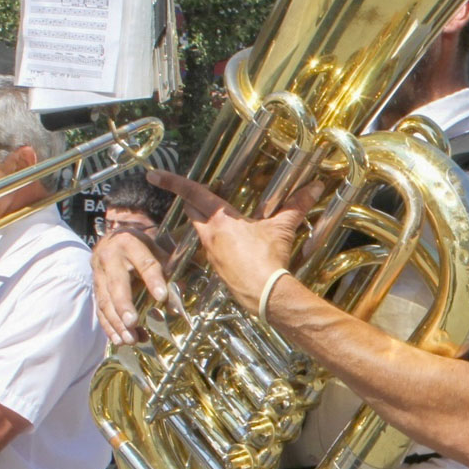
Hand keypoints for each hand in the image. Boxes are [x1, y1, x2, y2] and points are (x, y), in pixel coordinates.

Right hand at [92, 229, 169, 345]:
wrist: (113, 237)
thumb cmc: (142, 245)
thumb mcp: (158, 248)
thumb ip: (170, 270)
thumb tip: (179, 298)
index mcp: (131, 243)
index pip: (145, 263)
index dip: (153, 280)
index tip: (162, 297)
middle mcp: (110, 258)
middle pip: (117, 284)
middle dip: (124, 306)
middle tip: (132, 323)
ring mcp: (98, 273)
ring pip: (105, 301)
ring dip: (117, 323)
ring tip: (130, 339)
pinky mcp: (94, 287)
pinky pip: (100, 309)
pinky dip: (109, 326)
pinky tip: (119, 340)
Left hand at [148, 170, 323, 312]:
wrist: (265, 293)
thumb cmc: (268, 259)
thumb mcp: (282, 228)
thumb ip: (296, 205)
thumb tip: (315, 187)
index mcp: (221, 220)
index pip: (193, 194)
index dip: (172, 182)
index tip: (153, 175)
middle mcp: (210, 236)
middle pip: (192, 211)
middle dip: (191, 201)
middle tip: (194, 195)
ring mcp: (211, 254)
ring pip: (200, 231)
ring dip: (206, 223)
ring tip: (220, 219)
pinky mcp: (217, 269)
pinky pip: (211, 250)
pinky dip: (217, 242)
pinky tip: (233, 245)